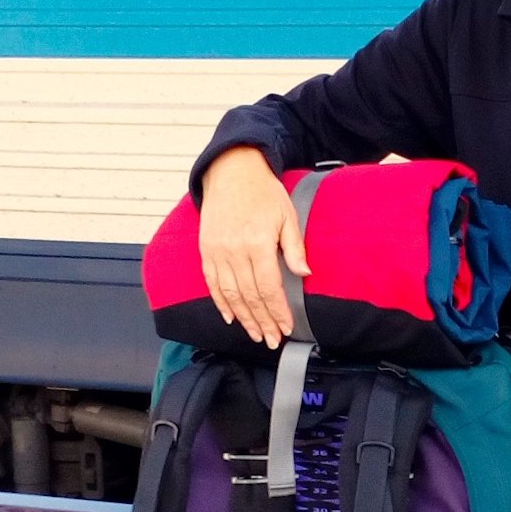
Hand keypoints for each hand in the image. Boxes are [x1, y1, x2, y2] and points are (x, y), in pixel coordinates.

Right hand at [198, 147, 309, 347]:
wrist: (231, 172)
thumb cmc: (263, 193)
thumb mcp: (287, 216)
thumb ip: (294, 247)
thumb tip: (304, 273)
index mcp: (257, 243)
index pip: (269, 287)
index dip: (278, 311)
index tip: (286, 327)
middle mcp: (234, 250)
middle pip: (250, 296)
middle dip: (262, 321)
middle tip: (272, 339)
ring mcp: (217, 251)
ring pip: (231, 295)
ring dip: (244, 318)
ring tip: (255, 334)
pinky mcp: (206, 250)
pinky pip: (212, 283)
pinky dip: (221, 303)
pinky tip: (231, 318)